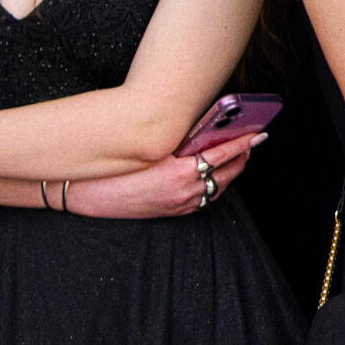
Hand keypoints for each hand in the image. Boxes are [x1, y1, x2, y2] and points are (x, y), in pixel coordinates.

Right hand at [64, 133, 260, 219]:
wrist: (85, 197)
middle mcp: (186, 191)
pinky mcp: (174, 211)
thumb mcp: (145, 150)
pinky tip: (212, 176)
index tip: (259, 133)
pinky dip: (214, 184)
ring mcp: (181, 203)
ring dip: (230, 171)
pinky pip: (205, 198)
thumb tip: (199, 133)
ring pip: (219, 186)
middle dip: (242, 156)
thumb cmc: (109, 169)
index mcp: (180, 171)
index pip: (224, 154)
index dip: (244, 142)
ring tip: (237, 156)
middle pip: (227, 172)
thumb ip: (175, 143)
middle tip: (251, 141)